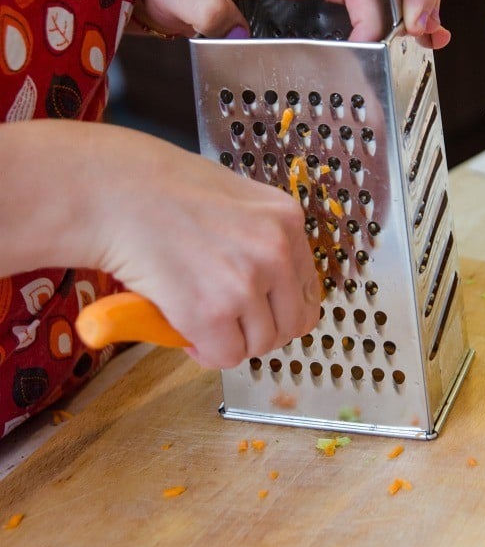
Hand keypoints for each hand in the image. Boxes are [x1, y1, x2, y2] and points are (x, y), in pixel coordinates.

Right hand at [91, 126, 319, 368]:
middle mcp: (275, 251)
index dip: (280, 308)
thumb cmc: (160, 190)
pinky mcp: (212, 313)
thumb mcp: (232, 198)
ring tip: (199, 320)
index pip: (308, 290)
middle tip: (227, 323)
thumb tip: (269, 285)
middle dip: (258, 331)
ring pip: (259, 345)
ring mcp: (246, 283)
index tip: (258, 312)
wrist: (114, 193)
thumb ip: (258, 237)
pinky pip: (226, 357)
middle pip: (291, 324)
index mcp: (285, 220)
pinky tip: (184, 328)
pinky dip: (205, 353)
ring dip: (230, 342)